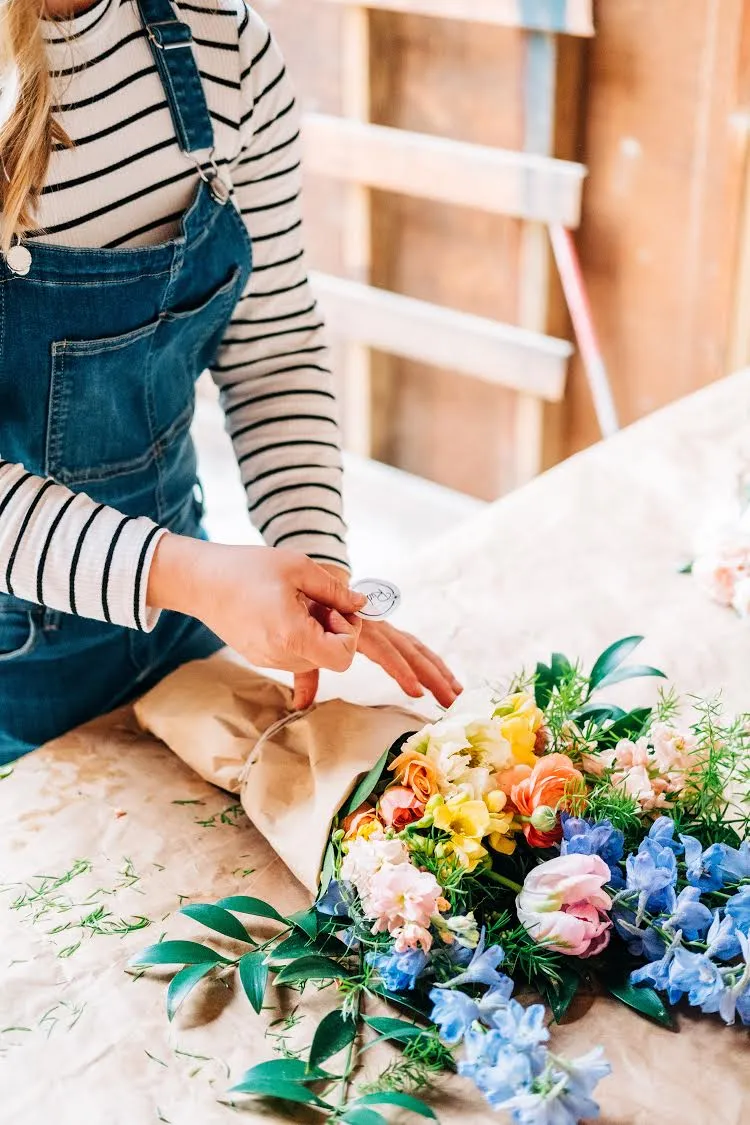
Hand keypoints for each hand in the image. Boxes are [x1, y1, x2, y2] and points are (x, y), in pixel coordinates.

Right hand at [147, 536, 365, 673]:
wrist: (201, 580)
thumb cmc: (247, 568)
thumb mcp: (298, 567)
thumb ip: (335, 590)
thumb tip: (361, 604)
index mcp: (293, 635)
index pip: (343, 657)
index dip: (350, 632)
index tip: (337, 607)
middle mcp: (280, 655)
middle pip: (330, 658)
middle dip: (335, 630)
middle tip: (319, 601)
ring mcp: (268, 660)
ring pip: (313, 658)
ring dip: (318, 634)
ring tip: (299, 604)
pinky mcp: (259, 657)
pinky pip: (294, 656)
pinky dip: (301, 638)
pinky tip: (287, 613)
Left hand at [293, 566, 462, 708]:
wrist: (311, 581)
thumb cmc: (305, 608)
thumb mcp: (303, 637)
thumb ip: (305, 672)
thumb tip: (301, 703)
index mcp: (356, 626)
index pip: (383, 650)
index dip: (400, 670)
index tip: (415, 691)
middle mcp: (375, 626)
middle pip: (409, 650)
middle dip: (432, 675)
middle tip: (451, 699)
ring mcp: (383, 628)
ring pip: (415, 648)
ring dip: (437, 670)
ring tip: (456, 692)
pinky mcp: (386, 632)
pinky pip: (411, 646)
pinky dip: (429, 662)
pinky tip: (444, 678)